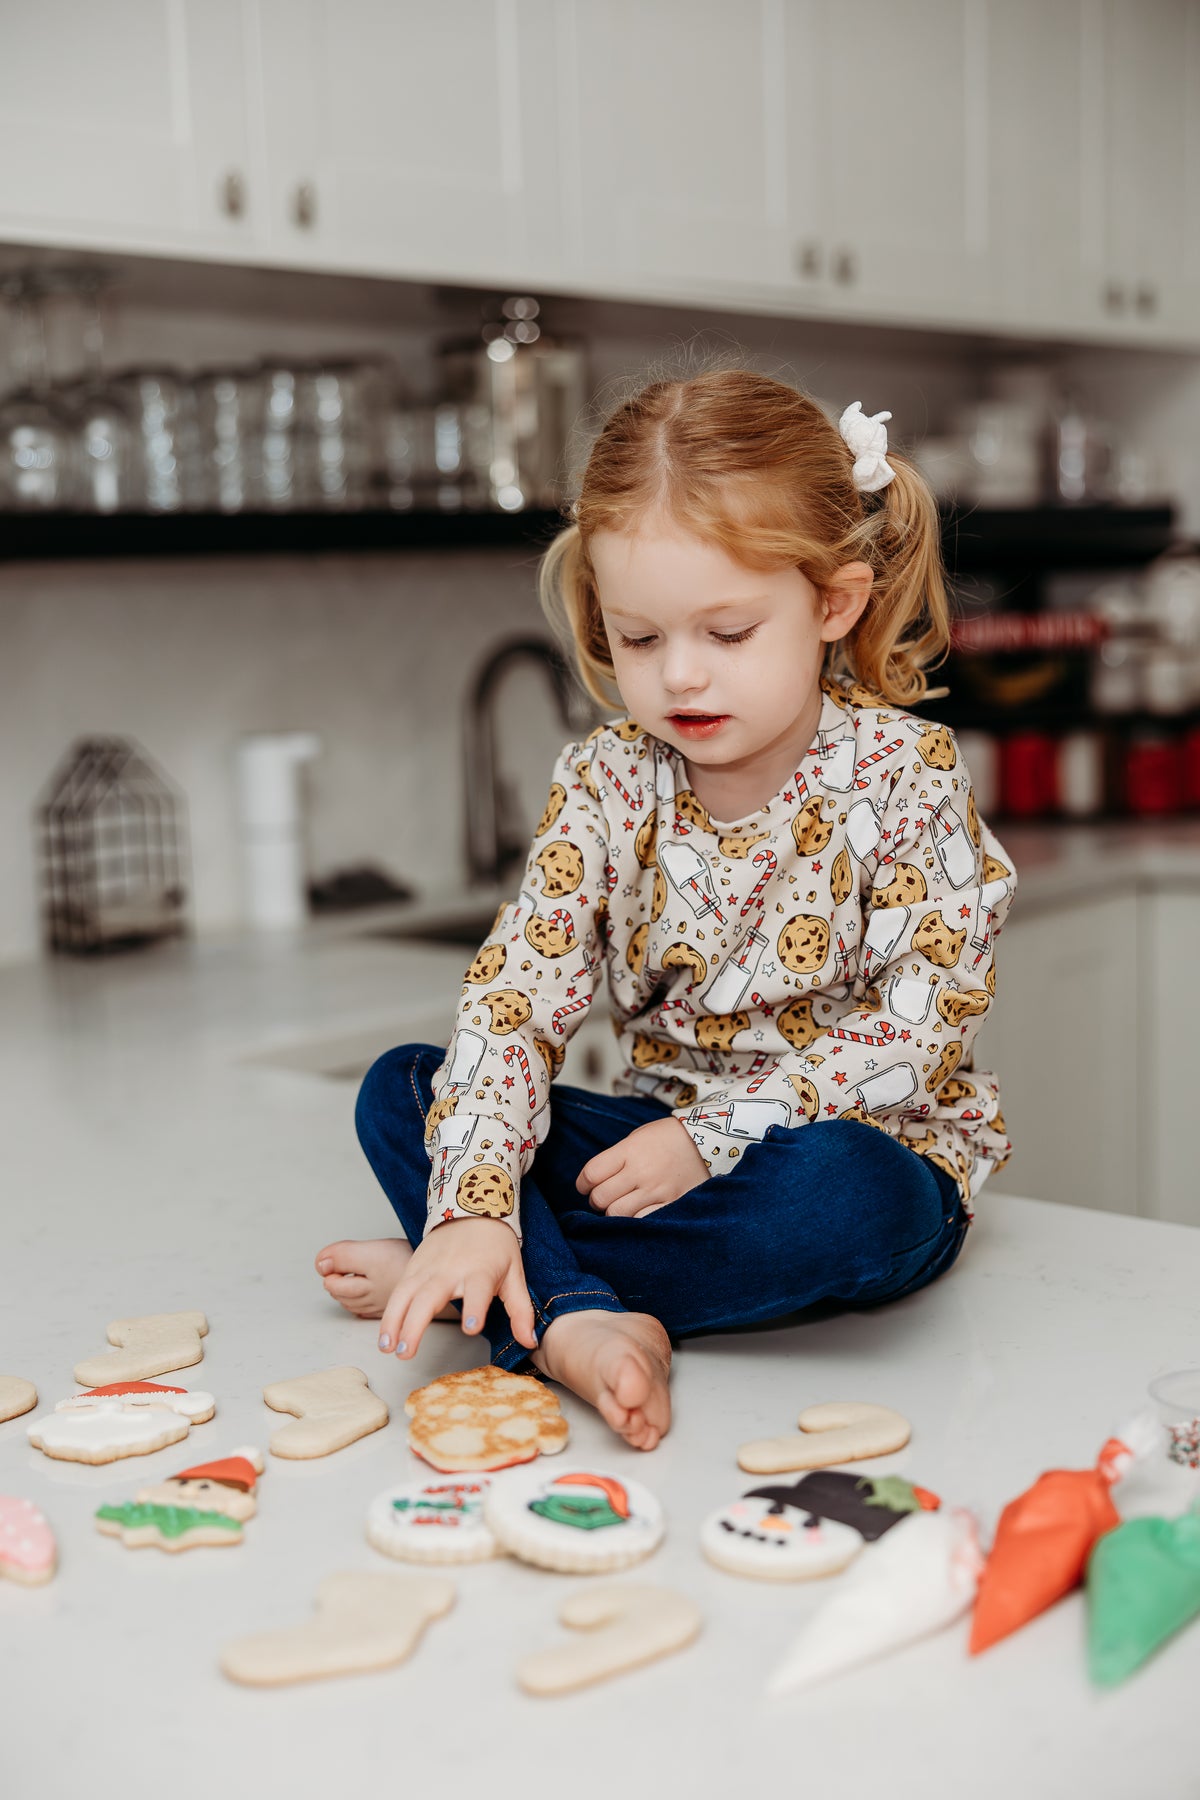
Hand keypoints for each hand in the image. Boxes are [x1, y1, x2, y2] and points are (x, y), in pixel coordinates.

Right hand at [377, 1218, 536, 1361]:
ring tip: (387, 1348)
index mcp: (479, 1271)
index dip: (475, 1308)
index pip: (478, 1290)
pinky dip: (389, 1313)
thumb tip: (530, 1342)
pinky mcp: (413, 1266)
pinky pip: (397, 1291)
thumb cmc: (495, 1245)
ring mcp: (427, 1268)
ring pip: (405, 1294)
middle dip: (415, 1325)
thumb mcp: (514, 1274)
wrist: (472, 1208)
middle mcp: (450, 1270)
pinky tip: (385, 1336)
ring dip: (393, 1322)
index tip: (471, 1327)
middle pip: (429, 1296)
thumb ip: (521, 1311)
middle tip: (407, 1352)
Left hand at [577, 1117, 708, 1217]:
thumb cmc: (667, 1138)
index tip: (585, 1186)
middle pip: (600, 1197)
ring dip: (614, 1212)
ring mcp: (657, 1190)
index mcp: (630, 1150)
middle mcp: (641, 1171)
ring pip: (618, 1213)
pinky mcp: (671, 1203)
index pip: (592, 1173)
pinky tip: (637, 1212)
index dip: (582, 1183)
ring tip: (621, 1205)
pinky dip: (634, 1220)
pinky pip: (642, 1221)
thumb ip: (616, 1158)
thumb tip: (594, 1181)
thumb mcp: (638, 1138)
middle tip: (604, 1197)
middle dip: (597, 1200)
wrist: (706, 1141)